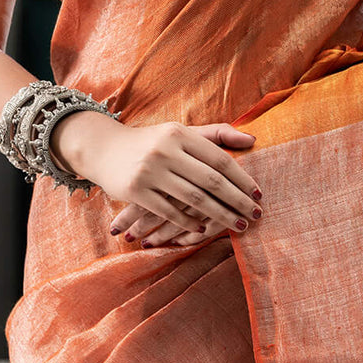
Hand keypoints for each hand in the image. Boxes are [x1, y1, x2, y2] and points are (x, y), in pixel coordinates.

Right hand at [55, 115, 262, 244]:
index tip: (259, 194)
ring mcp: (149, 171)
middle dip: (237, 200)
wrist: (103, 148)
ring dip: (220, 215)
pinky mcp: (134, 191)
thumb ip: (216, 134)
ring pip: (193, 199)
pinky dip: (188, 223)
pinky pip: (168, 212)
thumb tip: (253, 140)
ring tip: (239, 226)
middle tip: (256, 215)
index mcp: (180, 133)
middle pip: (211, 180)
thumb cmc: (152, 141)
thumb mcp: (180, 132)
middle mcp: (165, 150)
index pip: (219, 158)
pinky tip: (204, 230)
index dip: (242, 178)